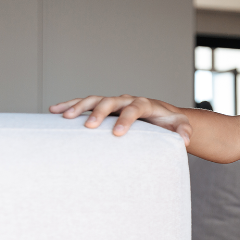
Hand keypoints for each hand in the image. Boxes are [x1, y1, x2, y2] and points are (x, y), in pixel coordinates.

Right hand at [50, 95, 192, 145]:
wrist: (162, 115)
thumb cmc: (170, 123)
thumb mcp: (180, 127)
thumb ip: (183, 132)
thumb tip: (185, 140)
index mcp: (145, 104)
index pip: (135, 108)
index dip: (126, 119)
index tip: (118, 134)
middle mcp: (127, 99)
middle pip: (111, 101)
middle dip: (99, 112)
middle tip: (89, 127)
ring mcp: (114, 102)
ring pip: (94, 99)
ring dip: (79, 106)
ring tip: (63, 117)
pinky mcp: (104, 106)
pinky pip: (85, 103)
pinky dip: (70, 105)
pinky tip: (54, 111)